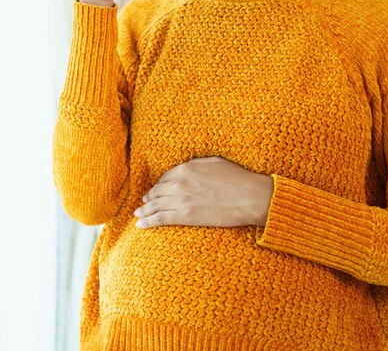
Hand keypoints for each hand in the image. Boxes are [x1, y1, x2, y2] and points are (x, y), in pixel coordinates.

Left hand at [133, 156, 274, 228]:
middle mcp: (179, 183)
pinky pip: (160, 218)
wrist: (249, 197)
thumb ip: (196, 164)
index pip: (165, 178)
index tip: (155, 191)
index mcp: (185, 168)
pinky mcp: (185, 216)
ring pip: (155, 205)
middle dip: (149, 198)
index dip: (158, 185)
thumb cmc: (237, 178)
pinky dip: (148, 221)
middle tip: (143, 203)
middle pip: (157, 191)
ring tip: (138, 214)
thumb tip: (187, 167)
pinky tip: (140, 225)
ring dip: (144, 210)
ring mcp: (180, 200)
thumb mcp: (214, 162)